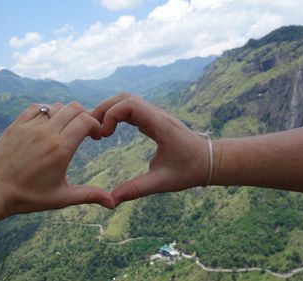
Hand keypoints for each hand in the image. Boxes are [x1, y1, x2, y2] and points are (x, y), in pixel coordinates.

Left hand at [0, 102, 114, 214]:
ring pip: (56, 107)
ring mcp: (29, 127)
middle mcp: (46, 133)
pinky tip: (47, 124)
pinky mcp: (16, 125)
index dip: (96, 125)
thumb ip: (89, 195)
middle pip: (74, 108)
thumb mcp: (61, 198)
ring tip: (65, 128)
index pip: (86, 121)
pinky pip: (36, 108)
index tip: (96, 136)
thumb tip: (112, 203)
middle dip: (84, 116)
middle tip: (84, 130)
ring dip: (66, 114)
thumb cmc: (27, 197)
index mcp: (61, 148)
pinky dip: (47, 111)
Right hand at [91, 93, 208, 205]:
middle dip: (104, 109)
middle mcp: (157, 115)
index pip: (130, 104)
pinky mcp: (154, 119)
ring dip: (109, 110)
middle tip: (92, 130)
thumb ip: (136, 190)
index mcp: (160, 125)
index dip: (111, 114)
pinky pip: (132, 108)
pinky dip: (117, 114)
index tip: (103, 135)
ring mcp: (156, 114)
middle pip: (124, 98)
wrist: (210, 161)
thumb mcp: (162, 182)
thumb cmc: (190, 170)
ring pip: (127, 100)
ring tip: (98, 130)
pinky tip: (109, 130)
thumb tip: (111, 200)